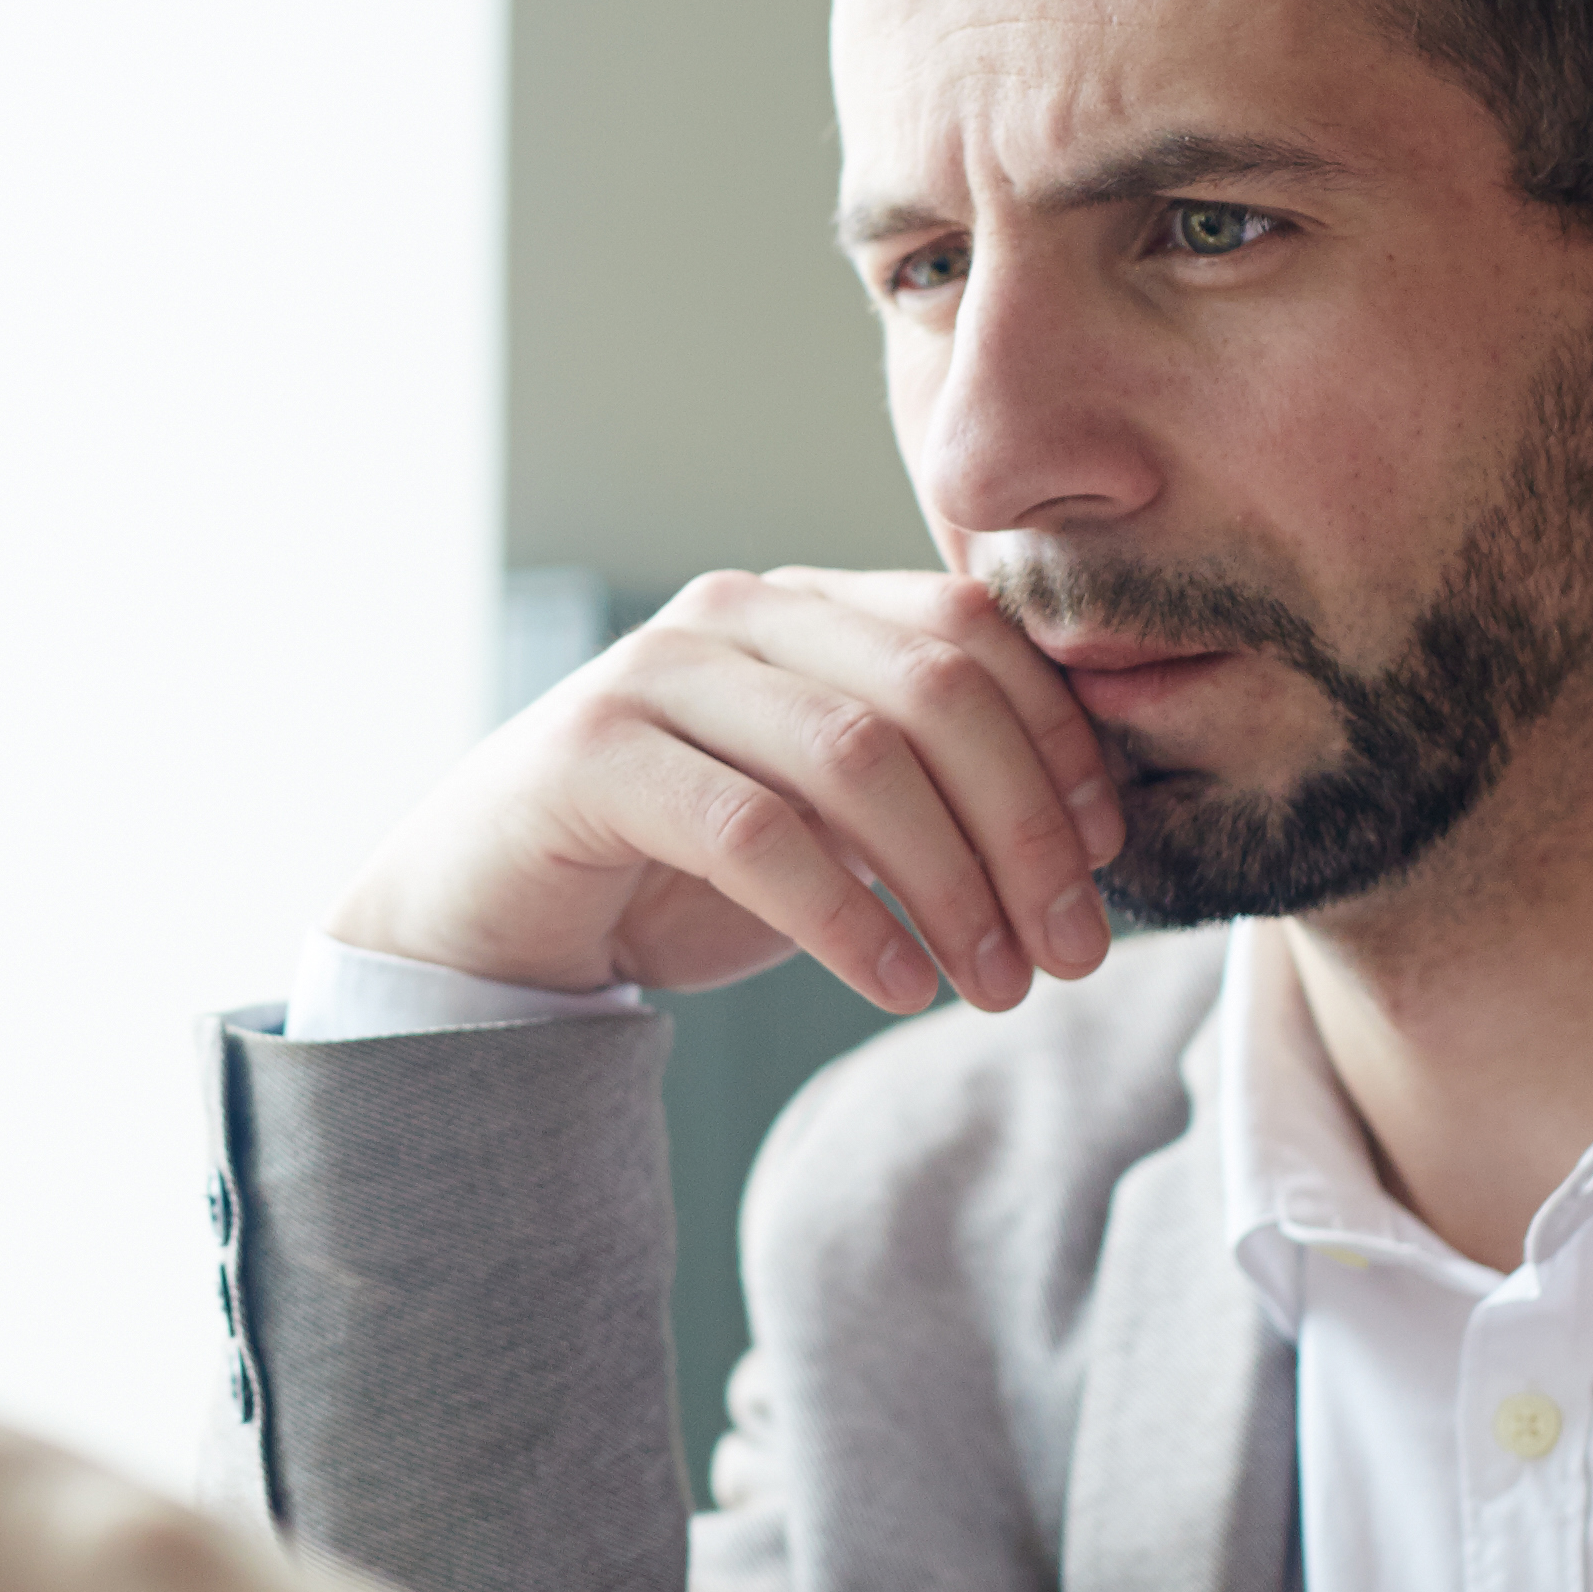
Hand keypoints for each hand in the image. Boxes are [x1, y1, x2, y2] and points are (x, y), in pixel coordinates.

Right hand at [327, 569, 1126, 1016]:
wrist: (486, 919)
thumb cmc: (675, 872)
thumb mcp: (829, 826)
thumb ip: (933, 795)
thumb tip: (1093, 832)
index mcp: (809, 605)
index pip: (974, 633)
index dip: (1061, 743)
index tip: (1107, 861)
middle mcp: (738, 613)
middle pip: (936, 690)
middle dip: (1027, 828)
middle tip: (1072, 952)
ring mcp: (655, 672)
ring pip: (856, 756)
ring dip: (952, 884)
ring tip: (994, 985)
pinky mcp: (590, 756)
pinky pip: (753, 830)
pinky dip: (847, 918)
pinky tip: (896, 986)